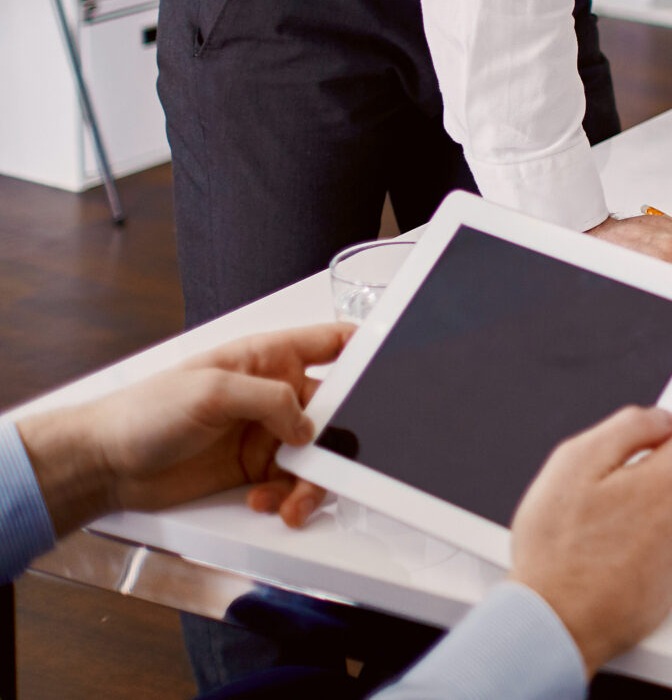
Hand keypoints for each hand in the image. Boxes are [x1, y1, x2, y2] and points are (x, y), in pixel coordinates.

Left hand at [17, 322, 354, 536]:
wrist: (105, 464)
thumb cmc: (144, 412)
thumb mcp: (212, 390)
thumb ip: (271, 399)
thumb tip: (309, 427)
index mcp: (268, 358)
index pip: (332, 343)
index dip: (367, 350)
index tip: (391, 371)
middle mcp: (274, 395)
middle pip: (336, 410)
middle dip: (343, 440)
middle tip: (337, 461)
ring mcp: (266, 434)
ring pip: (318, 456)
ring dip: (314, 482)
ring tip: (294, 502)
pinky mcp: (255, 470)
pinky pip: (292, 485)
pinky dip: (288, 498)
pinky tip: (267, 502)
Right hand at [507, 406, 671, 675]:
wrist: (554, 624)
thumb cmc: (558, 552)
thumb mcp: (576, 462)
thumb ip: (628, 426)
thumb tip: (660, 418)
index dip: (668, 428)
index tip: (655, 431)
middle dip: (647, 478)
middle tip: (601, 496)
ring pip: (668, 516)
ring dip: (642, 517)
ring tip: (597, 535)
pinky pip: (663, 552)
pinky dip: (641, 551)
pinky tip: (606, 561)